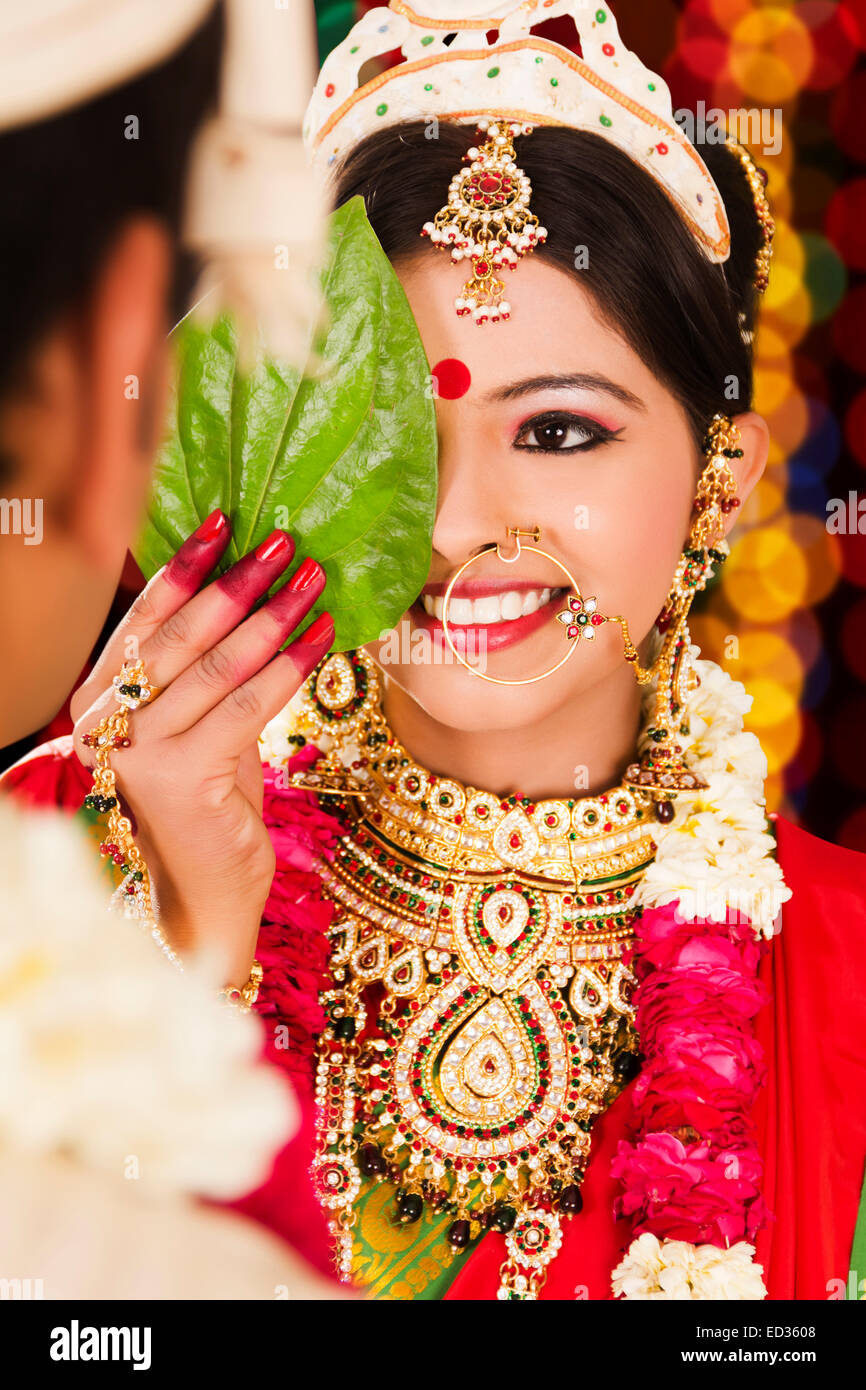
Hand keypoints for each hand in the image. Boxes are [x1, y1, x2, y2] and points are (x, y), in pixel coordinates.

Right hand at [71, 511, 332, 984]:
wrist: (208, 891)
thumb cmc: (208, 799)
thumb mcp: (197, 722)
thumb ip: (204, 666)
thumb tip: (248, 584)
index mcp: (97, 700)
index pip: (144, 618)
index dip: (186, 565)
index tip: (227, 521)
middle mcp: (103, 723)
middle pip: (181, 633)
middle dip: (239, 582)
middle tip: (286, 543)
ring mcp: (136, 752)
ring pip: (218, 665)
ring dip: (275, 615)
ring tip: (314, 578)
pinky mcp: (181, 778)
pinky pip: (247, 704)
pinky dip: (292, 665)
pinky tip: (325, 636)